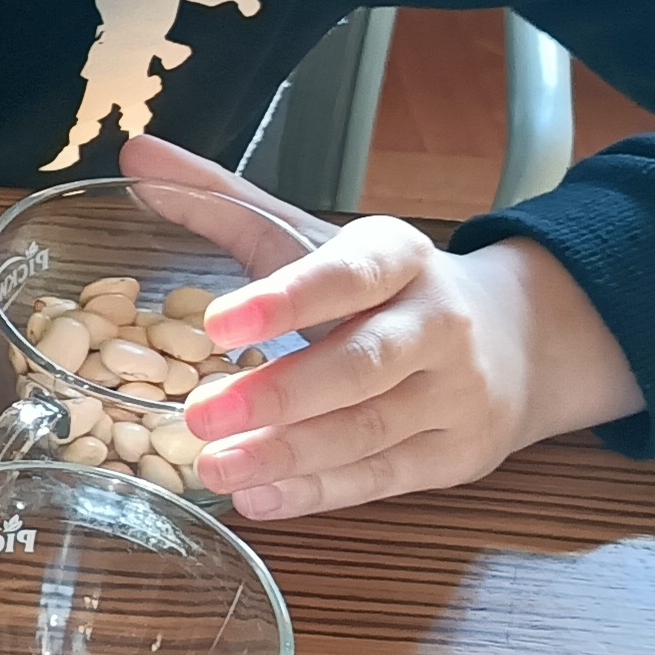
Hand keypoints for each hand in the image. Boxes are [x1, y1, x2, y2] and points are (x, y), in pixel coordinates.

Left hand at [120, 134, 643, 521]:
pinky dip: (318, 492)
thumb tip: (136, 156)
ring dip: (289, 454)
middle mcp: (437, 324)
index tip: (217, 321)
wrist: (518, 338)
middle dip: (278, 394)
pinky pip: (382, 477)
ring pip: (369, 430)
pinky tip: (260, 498)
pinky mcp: (457, 454)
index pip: (348, 274)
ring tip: (217, 466)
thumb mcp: (316, 238)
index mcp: (399, 258)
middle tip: (200, 415)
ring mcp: (455, 394)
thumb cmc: (386, 287)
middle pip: (360, 364)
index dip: (287, 299)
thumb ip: (225, 203)